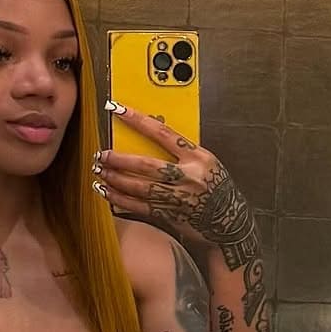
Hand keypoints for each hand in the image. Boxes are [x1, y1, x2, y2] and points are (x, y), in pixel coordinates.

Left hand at [95, 100, 259, 271]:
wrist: (231, 222)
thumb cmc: (217, 188)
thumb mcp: (207, 163)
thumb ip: (183, 153)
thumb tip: (151, 137)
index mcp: (197, 157)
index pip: (162, 132)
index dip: (137, 120)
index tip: (117, 109)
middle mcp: (188, 176)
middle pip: (145, 164)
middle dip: (119, 159)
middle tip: (102, 154)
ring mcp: (178, 198)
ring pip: (139, 187)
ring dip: (115, 179)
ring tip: (100, 171)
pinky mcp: (170, 215)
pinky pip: (139, 206)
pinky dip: (119, 199)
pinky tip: (106, 192)